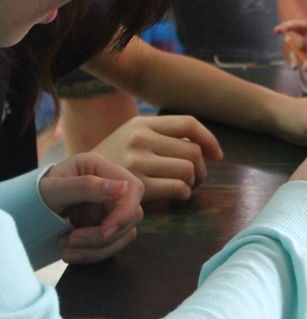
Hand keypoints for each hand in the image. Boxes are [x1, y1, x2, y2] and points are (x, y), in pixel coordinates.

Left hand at [40, 152, 143, 262]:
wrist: (26, 211)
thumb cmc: (36, 194)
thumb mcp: (54, 189)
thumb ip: (86, 186)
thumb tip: (123, 188)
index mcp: (100, 168)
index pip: (133, 189)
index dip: (125, 213)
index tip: (105, 231)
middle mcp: (111, 187)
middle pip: (132, 215)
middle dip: (103, 236)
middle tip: (72, 240)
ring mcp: (110, 208)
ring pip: (124, 234)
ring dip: (96, 248)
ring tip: (64, 246)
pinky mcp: (106, 226)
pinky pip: (112, 245)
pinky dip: (92, 254)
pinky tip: (70, 252)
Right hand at [93, 115, 222, 200]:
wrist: (79, 181)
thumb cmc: (113, 161)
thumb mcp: (131, 136)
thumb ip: (161, 136)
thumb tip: (203, 145)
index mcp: (142, 123)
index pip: (188, 124)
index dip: (209, 139)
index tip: (217, 155)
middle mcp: (140, 139)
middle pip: (193, 151)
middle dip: (202, 168)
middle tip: (196, 178)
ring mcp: (138, 162)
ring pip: (189, 170)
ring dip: (193, 182)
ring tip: (184, 186)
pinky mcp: (137, 185)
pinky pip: (178, 188)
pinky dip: (184, 193)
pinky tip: (177, 195)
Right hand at [274, 19, 306, 72]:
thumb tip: (303, 68)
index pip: (303, 26)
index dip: (290, 25)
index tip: (279, 30)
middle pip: (298, 43)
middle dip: (294, 53)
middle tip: (291, 63)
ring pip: (300, 54)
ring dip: (299, 62)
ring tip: (300, 71)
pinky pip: (303, 60)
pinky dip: (303, 66)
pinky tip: (304, 72)